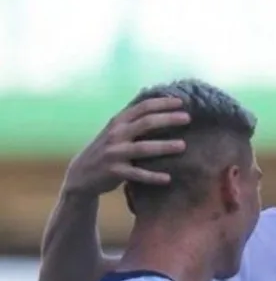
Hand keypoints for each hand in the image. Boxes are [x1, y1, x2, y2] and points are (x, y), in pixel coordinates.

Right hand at [62, 97, 189, 196]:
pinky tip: (168, 178)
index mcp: (118, 122)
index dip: (162, 103)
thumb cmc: (108, 150)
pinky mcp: (114, 171)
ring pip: (143, 148)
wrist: (82, 174)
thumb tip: (161, 108)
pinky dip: (152, 176)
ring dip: (164, 146)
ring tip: (183, 145)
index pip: (142, 107)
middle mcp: (116, 135)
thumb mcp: (117, 131)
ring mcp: (114, 153)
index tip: (181, 102)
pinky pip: (137, 174)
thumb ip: (134, 121)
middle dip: (168, 119)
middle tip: (188, 118)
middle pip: (146, 123)